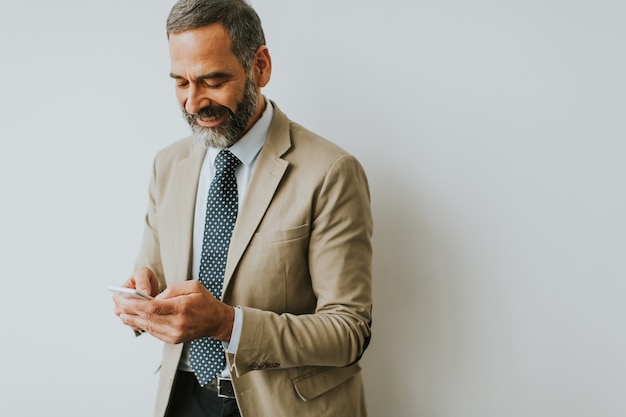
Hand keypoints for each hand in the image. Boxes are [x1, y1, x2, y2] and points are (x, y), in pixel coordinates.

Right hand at [112, 267, 159, 331]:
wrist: (148, 285)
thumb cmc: (143, 278)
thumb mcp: (143, 274)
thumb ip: (142, 282)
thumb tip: (143, 292)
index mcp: (119, 294)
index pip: (124, 303)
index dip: (136, 305)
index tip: (148, 303)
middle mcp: (119, 305)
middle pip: (128, 314)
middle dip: (142, 311)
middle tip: (156, 309)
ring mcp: (124, 314)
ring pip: (132, 321)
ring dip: (144, 318)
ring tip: (156, 312)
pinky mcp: (131, 321)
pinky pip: (137, 325)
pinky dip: (145, 322)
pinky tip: (154, 317)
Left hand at [116, 280, 234, 344]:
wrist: (216, 321)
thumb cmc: (204, 301)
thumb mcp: (193, 286)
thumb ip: (173, 289)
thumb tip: (155, 296)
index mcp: (182, 307)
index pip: (153, 307)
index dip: (135, 304)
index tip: (124, 298)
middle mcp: (178, 323)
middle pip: (148, 318)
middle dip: (130, 311)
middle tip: (118, 304)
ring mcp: (175, 333)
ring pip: (149, 327)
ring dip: (133, 320)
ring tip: (122, 313)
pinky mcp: (174, 339)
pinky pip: (154, 333)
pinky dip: (144, 326)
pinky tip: (135, 321)